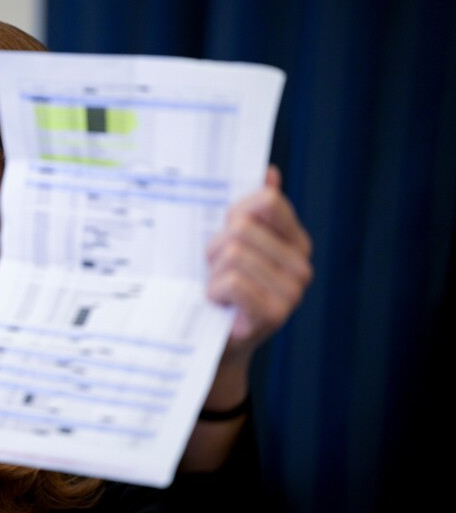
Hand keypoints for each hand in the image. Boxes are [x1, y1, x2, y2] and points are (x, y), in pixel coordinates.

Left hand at [206, 165, 312, 365]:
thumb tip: (270, 172)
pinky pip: (231, 281)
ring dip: (212, 273)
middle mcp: (301, 265)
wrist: (213, 341)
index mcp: (294, 241)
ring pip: (233, 254)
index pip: (266, 201)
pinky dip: (214, 291)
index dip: (235, 213)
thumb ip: (251, 210)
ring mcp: (291, 291)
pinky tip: (220, 304)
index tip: (226, 233)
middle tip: (216, 271)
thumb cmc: (221, 287)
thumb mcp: (231, 243)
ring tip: (218, 290)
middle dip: (215, 248)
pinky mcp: (273, 314)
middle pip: (241, 228)